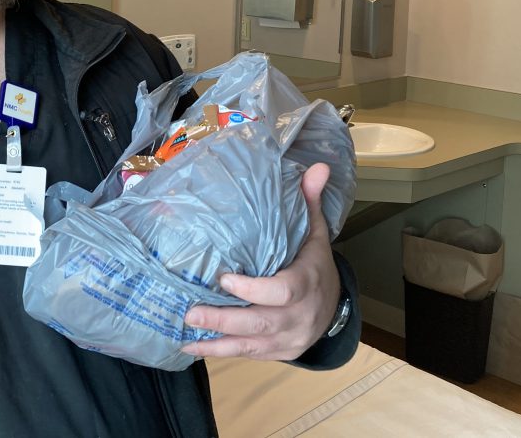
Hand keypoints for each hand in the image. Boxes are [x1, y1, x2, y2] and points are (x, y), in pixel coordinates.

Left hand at [181, 162, 339, 360]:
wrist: (335, 307)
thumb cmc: (314, 263)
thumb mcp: (315, 232)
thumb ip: (309, 201)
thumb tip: (316, 166)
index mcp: (308, 282)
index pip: (283, 290)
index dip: (254, 288)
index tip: (224, 278)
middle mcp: (300, 315)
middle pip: (261, 322)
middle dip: (224, 319)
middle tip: (190, 312)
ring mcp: (290, 339)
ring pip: (252, 344)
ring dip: (216, 342)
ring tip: (184, 333)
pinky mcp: (278, 352)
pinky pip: (248, 355)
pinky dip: (220, 352)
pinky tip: (193, 347)